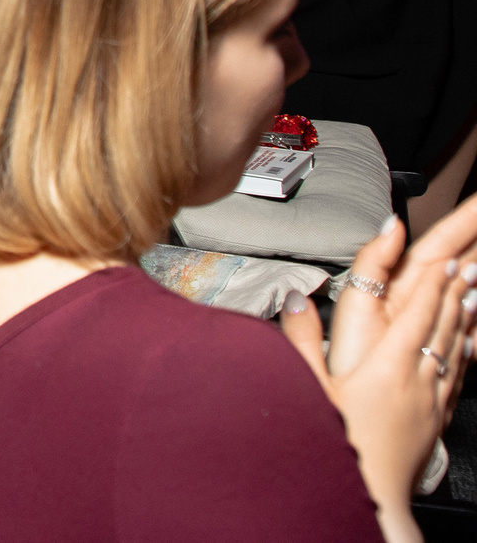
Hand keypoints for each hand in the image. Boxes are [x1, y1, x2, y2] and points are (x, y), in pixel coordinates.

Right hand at [285, 198, 476, 519]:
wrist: (370, 496)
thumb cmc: (337, 444)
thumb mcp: (308, 387)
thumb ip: (301, 339)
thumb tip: (295, 298)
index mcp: (386, 366)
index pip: (417, 313)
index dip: (433, 283)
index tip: (447, 259)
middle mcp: (417, 379)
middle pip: (442, 326)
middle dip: (455, 291)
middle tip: (468, 265)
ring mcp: (430, 401)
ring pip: (455, 349)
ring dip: (464, 317)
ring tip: (473, 294)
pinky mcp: (435, 420)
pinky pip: (458, 377)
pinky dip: (465, 352)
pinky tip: (468, 346)